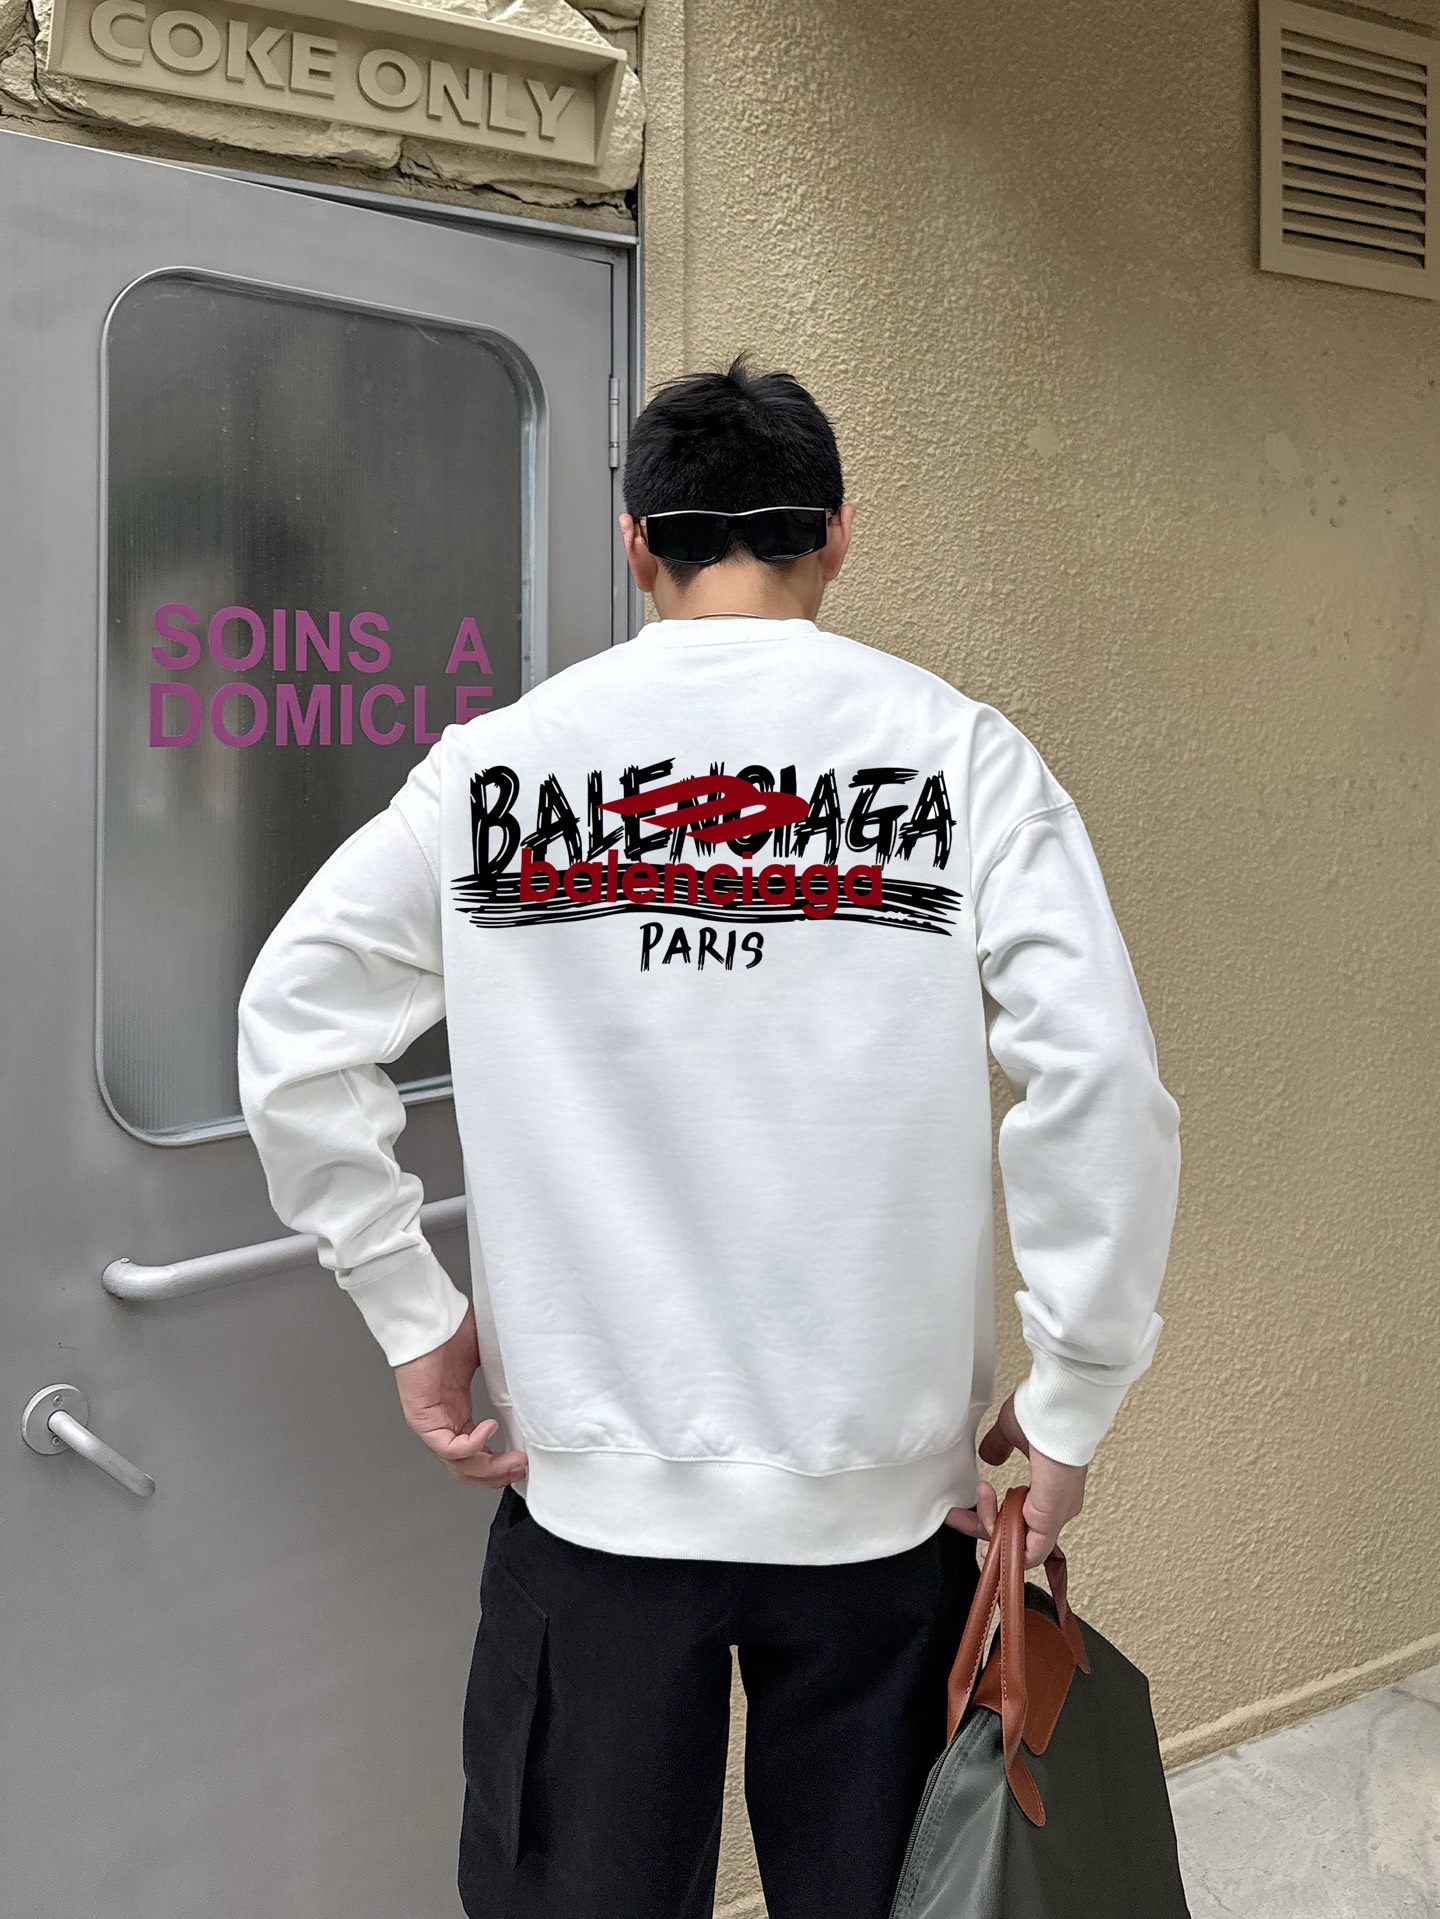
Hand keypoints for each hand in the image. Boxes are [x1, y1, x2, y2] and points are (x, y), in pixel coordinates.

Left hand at [392, 1304, 528, 1488]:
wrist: (431, 1316)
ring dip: (489, 1468)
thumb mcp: (490, 1358)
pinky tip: (490, 1430)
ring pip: (459, 1464)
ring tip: (515, 1461)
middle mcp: (446, 1421)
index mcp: (458, 1411)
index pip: (476, 1452)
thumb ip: (507, 1377)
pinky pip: (448, 1447)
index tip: (525, 1461)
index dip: (499, 1462)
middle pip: (468, 1467)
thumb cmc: (456, 1328)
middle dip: (497, 1474)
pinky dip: (472, 1446)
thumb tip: (537, 1384)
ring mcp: (432, 1423)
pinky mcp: (422, 1418)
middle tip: (523, 1470)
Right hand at [944, 1391, 1087, 1569]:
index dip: (987, 1516)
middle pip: (1015, 1536)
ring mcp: (1055, 1516)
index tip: (961, 1512)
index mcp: (1050, 1489)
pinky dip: (1006, 1546)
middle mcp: (1056, 1508)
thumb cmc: (1042, 1415)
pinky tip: (988, 1527)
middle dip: (981, 1527)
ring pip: (1018, 1545)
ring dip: (990, 1525)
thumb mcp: (1011, 1432)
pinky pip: (1029, 1552)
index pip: (1016, 1516)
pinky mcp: (1049, 1519)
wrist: (1057, 1411)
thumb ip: (998, 1447)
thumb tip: (988, 1455)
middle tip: (955, 1517)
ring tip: (981, 1491)